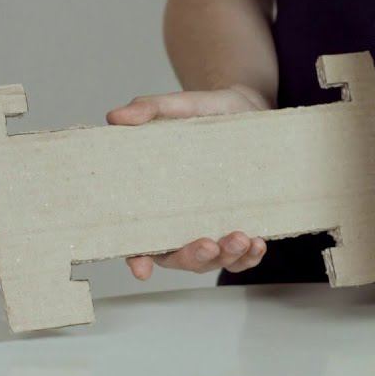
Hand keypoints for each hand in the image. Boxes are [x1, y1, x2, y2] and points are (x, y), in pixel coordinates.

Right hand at [106, 85, 271, 278]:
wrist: (247, 110)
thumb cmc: (205, 113)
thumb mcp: (179, 106)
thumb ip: (149, 109)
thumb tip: (116, 116)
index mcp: (156, 202)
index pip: (138, 239)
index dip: (137, 258)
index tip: (142, 268)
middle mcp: (181, 223)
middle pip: (179, 257)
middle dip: (193, 257)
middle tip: (208, 245)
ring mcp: (211, 228)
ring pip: (213, 260)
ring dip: (227, 257)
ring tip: (241, 239)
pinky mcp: (239, 226)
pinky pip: (242, 255)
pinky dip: (249, 256)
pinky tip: (258, 244)